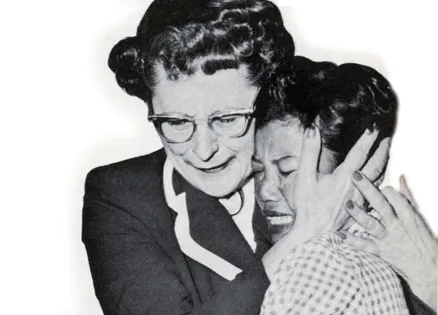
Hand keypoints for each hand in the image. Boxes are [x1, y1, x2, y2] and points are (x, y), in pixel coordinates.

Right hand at [282, 127, 389, 240]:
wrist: (312, 233)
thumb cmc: (307, 206)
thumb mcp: (304, 177)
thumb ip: (309, 152)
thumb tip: (312, 130)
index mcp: (344, 177)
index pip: (359, 153)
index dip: (367, 138)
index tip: (373, 127)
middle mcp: (356, 187)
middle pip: (376, 165)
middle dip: (382, 150)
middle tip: (386, 139)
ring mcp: (359, 200)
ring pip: (377, 179)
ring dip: (383, 164)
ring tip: (385, 156)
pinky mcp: (359, 210)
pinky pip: (374, 192)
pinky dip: (378, 181)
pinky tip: (376, 182)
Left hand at [342, 172, 436, 309]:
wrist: (427, 267)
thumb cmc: (422, 238)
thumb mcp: (417, 215)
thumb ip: (407, 195)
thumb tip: (400, 176)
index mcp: (407, 214)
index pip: (392, 195)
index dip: (382, 188)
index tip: (374, 184)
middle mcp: (396, 224)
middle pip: (380, 204)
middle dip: (367, 189)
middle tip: (354, 175)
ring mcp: (387, 238)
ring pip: (371, 224)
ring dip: (357, 214)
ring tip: (346, 203)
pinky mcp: (381, 251)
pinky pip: (365, 245)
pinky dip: (352, 240)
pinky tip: (339, 234)